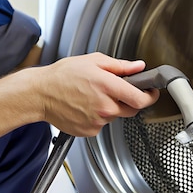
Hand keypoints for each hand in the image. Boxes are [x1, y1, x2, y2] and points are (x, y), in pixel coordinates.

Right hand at [34, 52, 159, 136]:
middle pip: (131, 110)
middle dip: (128, 100)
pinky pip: (101, 124)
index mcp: (107, 86)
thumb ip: (119, 66)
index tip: (151, 93)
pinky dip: (97, 117)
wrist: (40, 94)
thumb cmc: (62, 76)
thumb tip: (138, 67)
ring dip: (109, 108)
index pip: (140, 99)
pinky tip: (84, 107)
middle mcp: (104, 107)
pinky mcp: (89, 131)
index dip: (150, 96)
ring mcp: (97, 121)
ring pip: (114, 116)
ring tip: (90, 96)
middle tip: (113, 90)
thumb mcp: (92, 61)